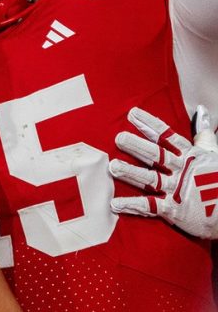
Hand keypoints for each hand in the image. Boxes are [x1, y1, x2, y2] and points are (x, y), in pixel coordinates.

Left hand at [109, 106, 217, 238]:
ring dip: (131, 173)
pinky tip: (115, 203)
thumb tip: (201, 112)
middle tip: (119, 138)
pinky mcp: (173, 209)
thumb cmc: (217, 180)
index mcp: (189, 155)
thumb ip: (203, 136)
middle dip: (137, 146)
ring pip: (150, 179)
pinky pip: (150, 206)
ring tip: (113, 166)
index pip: (167, 136)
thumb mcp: (212, 155)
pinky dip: (133, 205)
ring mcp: (176, 189)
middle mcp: (181, 170)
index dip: (150, 124)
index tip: (132, 113)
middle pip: (156, 155)